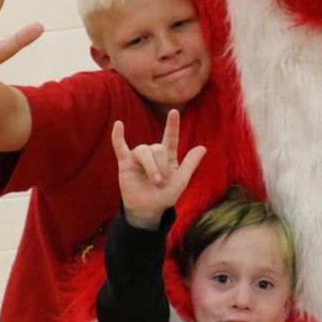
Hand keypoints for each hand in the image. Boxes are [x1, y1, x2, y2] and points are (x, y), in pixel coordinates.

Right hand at [113, 109, 205, 229]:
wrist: (148, 210)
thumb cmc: (165, 195)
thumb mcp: (181, 180)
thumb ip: (190, 163)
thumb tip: (203, 147)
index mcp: (168, 156)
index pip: (171, 137)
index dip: (172, 125)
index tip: (174, 112)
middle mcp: (153, 154)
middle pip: (157, 148)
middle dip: (161, 166)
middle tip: (162, 182)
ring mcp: (138, 157)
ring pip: (143, 150)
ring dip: (151, 166)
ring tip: (155, 181)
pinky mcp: (126, 163)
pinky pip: (120, 147)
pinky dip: (118, 136)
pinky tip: (119, 125)